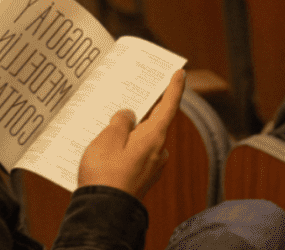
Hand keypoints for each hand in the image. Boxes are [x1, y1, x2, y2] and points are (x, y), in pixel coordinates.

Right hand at [77, 69, 185, 198]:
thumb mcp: (109, 139)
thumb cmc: (105, 175)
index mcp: (154, 138)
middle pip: (154, 122)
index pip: (168, 106)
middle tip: (131, 93)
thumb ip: (121, 121)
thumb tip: (129, 115)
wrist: (104, 213)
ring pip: (142, 139)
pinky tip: (107, 148)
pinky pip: (135, 154)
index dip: (174, 87)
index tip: (180, 72)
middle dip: (143, 109)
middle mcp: (158, 151)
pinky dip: (125, 146)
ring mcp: (151, 166)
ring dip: (130, 130)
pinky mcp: (141, 177)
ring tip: (106, 123)